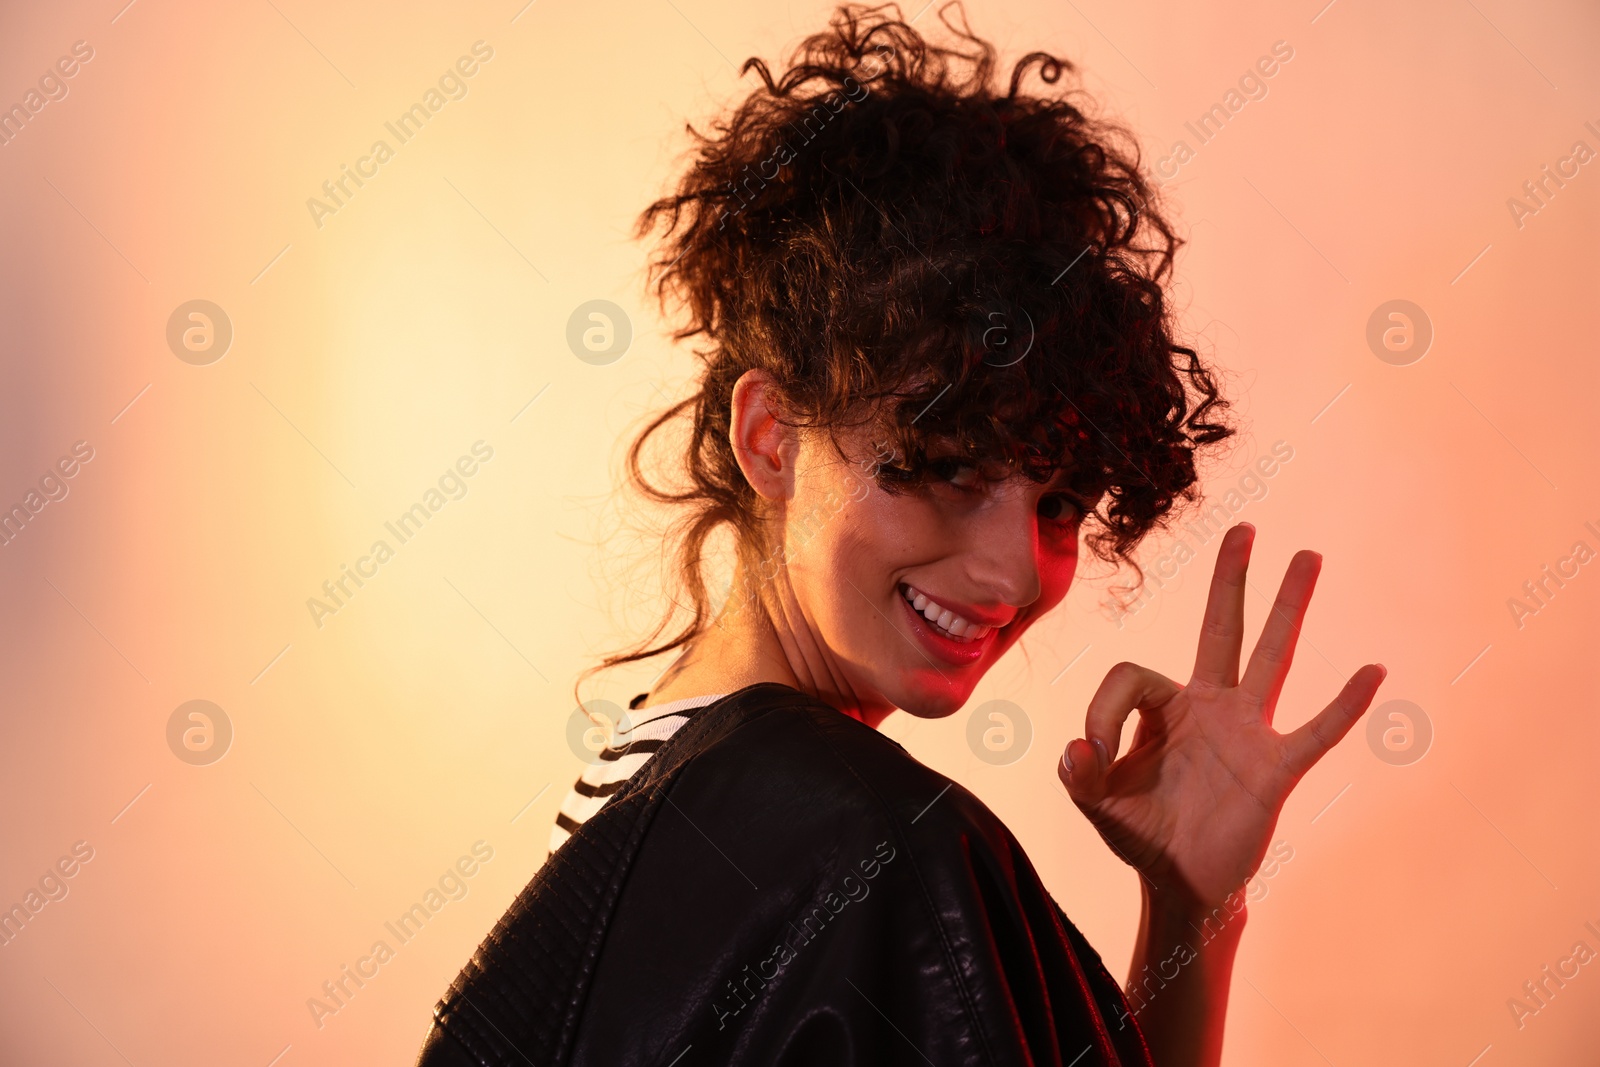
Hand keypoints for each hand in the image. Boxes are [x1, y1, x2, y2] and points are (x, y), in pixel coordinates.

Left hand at [1058, 523, 1385, 912]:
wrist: (1180, 882)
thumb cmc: (1139, 834)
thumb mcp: (1096, 803)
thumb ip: (1079, 774)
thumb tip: (1078, 747)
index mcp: (1161, 708)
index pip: (1131, 676)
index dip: (1102, 712)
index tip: (1093, 755)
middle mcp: (1207, 706)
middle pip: (1219, 628)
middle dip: (1229, 579)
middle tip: (1244, 528)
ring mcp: (1245, 732)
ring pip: (1271, 657)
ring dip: (1287, 608)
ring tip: (1309, 556)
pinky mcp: (1274, 768)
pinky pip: (1314, 730)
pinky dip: (1343, 705)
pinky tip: (1372, 671)